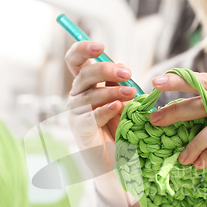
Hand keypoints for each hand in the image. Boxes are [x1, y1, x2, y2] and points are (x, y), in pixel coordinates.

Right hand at [65, 41, 140, 206]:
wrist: (116, 161)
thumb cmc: (120, 127)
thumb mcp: (122, 101)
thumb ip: (118, 84)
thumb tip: (121, 68)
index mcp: (85, 85)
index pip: (75, 60)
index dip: (83, 49)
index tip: (100, 46)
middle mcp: (76, 96)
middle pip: (84, 74)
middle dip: (105, 69)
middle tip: (127, 73)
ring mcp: (75, 114)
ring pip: (89, 95)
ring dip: (112, 92)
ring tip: (131, 94)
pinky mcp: (80, 131)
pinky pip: (90, 117)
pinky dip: (104, 110)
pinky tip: (117, 107)